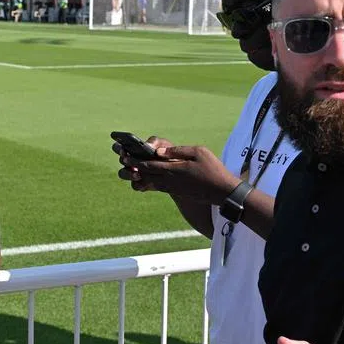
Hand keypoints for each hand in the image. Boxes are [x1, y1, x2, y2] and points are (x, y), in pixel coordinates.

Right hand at [113, 135, 171, 187]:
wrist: (178, 169)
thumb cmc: (167, 154)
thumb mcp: (163, 144)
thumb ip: (155, 142)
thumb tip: (147, 145)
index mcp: (131, 150)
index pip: (119, 147)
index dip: (118, 147)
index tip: (123, 149)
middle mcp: (130, 161)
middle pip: (120, 160)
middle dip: (123, 159)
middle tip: (127, 159)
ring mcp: (133, 173)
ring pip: (123, 174)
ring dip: (128, 173)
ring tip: (137, 173)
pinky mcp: (140, 184)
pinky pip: (135, 185)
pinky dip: (139, 183)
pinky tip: (145, 181)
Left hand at [119, 142, 237, 201]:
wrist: (222, 192)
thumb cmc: (213, 169)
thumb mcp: (198, 152)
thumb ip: (178, 150)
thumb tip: (159, 151)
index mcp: (173, 169)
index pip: (148, 165)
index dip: (135, 161)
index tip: (124, 156)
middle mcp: (169, 180)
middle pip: (146, 174)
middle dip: (132, 168)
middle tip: (121, 162)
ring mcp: (172, 187)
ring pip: (150, 181)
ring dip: (139, 176)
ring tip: (129, 170)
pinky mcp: (177, 192)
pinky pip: (158, 186)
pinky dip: (149, 182)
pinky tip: (146, 178)